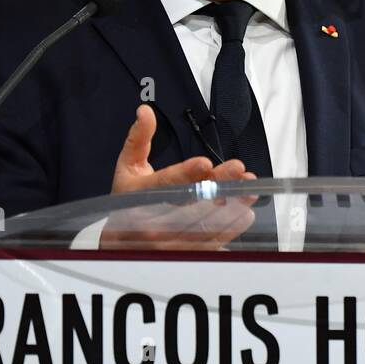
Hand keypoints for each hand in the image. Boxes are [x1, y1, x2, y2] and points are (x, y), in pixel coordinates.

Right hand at [102, 104, 260, 249]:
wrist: (116, 242)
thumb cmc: (126, 200)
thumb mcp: (127, 167)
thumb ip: (139, 139)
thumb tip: (145, 111)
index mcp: (139, 196)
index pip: (164, 184)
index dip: (185, 173)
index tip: (205, 163)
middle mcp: (153, 222)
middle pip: (190, 203)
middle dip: (218, 185)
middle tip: (237, 170)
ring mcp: (169, 240)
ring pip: (205, 225)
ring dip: (230, 206)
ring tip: (248, 190)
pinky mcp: (184, 252)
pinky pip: (211, 243)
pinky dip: (230, 229)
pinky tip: (244, 214)